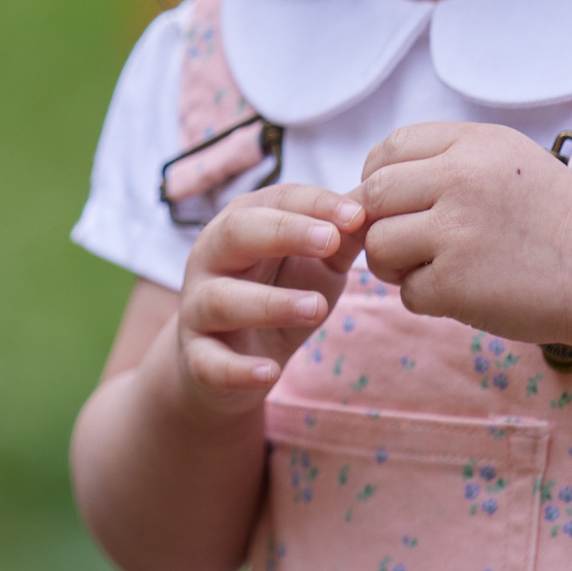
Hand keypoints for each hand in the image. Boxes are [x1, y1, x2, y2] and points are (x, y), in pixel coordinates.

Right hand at [170, 183, 364, 415]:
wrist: (234, 361)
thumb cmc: (281, 294)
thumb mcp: (315, 263)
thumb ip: (341, 238)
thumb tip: (375, 211)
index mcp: (242, 222)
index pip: (276, 199)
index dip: (316, 204)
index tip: (357, 216)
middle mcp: (210, 257)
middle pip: (236, 232)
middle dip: (285, 232)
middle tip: (330, 241)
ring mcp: (197, 308)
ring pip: (221, 298)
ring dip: (270, 303)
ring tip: (317, 307)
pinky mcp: (196, 358)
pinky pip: (209, 362)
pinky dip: (238, 368)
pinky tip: (271, 371)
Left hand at [359, 122, 571, 345]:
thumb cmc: (562, 221)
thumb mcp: (511, 162)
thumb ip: (450, 164)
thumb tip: (373, 189)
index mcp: (475, 143)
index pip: (390, 148)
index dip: (381, 179)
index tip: (399, 205)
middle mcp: (461, 177)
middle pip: (373, 194)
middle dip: (379, 224)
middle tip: (407, 245)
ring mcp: (458, 230)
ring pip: (379, 245)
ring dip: (395, 266)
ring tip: (433, 270)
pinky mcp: (458, 284)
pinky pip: (407, 292)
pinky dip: (426, 299)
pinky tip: (463, 295)